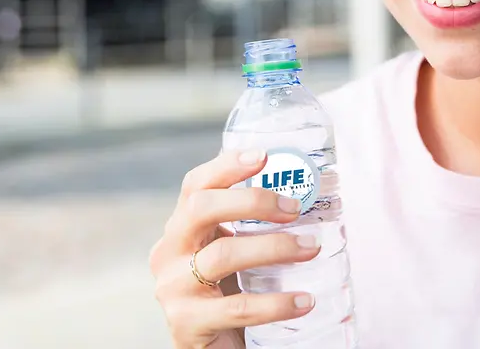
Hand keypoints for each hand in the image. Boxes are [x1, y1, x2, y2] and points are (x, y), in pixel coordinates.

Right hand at [150, 149, 320, 347]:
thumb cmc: (228, 294)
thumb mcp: (231, 252)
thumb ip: (249, 226)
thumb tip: (307, 190)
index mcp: (180, 229)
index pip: (194, 186)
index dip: (226, 166)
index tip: (264, 155)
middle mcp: (168, 252)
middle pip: (200, 208)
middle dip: (252, 201)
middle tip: (295, 208)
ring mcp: (173, 288)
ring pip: (222, 255)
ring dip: (273, 247)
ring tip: (310, 248)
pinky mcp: (186, 324)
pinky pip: (236, 307)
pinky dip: (276, 302)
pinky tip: (305, 300)